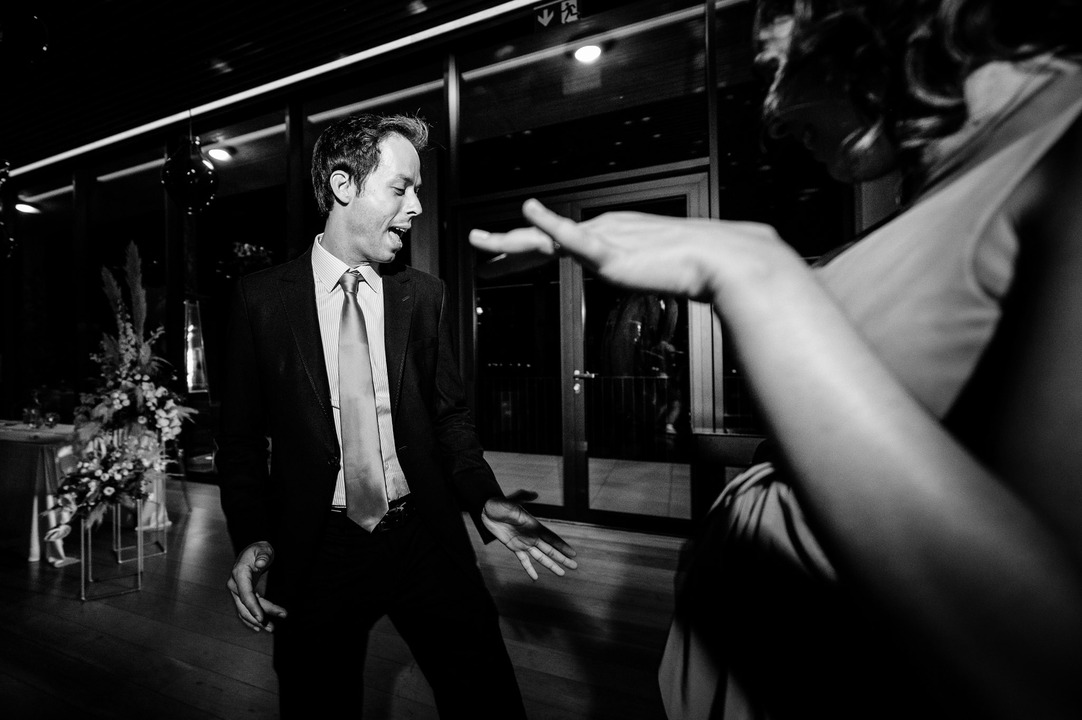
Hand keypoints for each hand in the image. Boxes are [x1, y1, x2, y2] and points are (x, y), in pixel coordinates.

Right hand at [227, 540, 287, 631]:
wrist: (254, 551)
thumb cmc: (260, 550)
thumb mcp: (263, 549)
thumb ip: (263, 556)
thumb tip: (260, 564)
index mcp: (239, 574)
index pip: (245, 594)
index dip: (253, 607)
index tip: (262, 618)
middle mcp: (235, 584)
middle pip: (244, 606)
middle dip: (258, 618)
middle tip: (272, 627)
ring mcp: (237, 591)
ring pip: (244, 611)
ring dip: (256, 622)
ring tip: (271, 628)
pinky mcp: (242, 595)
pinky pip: (245, 609)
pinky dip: (251, 620)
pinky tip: (259, 628)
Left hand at [469, 199, 779, 303]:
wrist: (721, 261)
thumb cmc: (695, 267)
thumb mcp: (655, 270)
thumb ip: (638, 268)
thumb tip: (639, 271)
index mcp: (609, 236)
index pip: (557, 243)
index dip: (523, 249)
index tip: (498, 258)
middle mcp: (601, 231)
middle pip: (541, 240)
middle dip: (504, 245)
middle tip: (474, 245)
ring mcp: (604, 238)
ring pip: (543, 238)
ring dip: (507, 239)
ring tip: (476, 239)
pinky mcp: (611, 249)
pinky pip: (573, 235)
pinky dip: (549, 222)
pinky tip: (528, 211)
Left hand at [482, 493, 577, 579]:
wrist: (488, 510)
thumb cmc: (501, 504)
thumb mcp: (512, 500)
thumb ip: (523, 497)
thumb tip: (535, 494)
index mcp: (535, 526)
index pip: (552, 538)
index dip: (562, 546)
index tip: (573, 554)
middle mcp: (532, 536)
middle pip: (550, 550)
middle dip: (562, 559)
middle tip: (574, 566)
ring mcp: (524, 543)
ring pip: (541, 557)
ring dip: (551, 566)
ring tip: (562, 574)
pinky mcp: (514, 548)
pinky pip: (524, 561)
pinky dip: (529, 569)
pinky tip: (535, 578)